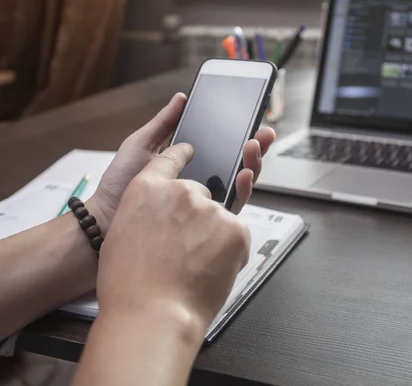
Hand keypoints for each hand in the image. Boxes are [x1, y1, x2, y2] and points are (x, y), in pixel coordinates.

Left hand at [88, 93, 275, 231]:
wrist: (107, 217)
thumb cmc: (119, 183)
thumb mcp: (141, 144)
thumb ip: (164, 123)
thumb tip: (182, 97)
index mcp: (189, 162)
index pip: (222, 146)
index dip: (239, 133)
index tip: (252, 118)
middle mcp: (202, 180)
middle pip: (238, 162)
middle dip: (256, 146)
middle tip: (263, 132)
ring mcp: (206, 200)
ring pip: (241, 182)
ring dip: (253, 163)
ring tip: (254, 146)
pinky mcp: (207, 219)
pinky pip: (233, 204)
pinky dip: (244, 188)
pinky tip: (244, 173)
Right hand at [97, 143, 250, 336]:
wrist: (152, 314)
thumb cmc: (130, 286)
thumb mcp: (123, 236)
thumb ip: (147, 215)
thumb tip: (164, 218)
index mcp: (147, 188)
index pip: (169, 159)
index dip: (182, 154)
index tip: (190, 150)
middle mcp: (181, 190)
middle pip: (200, 193)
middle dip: (198, 217)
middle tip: (186, 250)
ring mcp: (210, 208)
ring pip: (220, 217)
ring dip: (213, 237)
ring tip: (194, 267)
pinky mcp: (235, 228)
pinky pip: (236, 235)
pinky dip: (229, 252)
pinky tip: (209, 271)